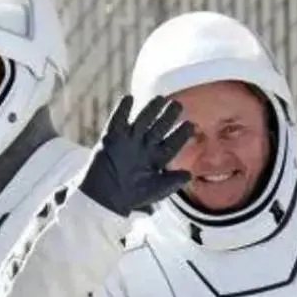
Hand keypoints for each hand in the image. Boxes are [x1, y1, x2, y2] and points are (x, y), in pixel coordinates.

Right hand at [78, 95, 193, 216]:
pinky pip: (117, 121)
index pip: (172, 143)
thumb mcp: (156, 189)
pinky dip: (122, 110)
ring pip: (142, 121)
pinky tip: (129, 99)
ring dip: (150, 110)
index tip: (191, 124)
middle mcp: (144, 147)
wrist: (105, 198)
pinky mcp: (112, 139)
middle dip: (168, 117)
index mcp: (157, 159)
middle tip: (178, 105)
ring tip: (160, 99)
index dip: (181, 134)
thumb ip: (172, 181)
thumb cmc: (133, 196)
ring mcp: (128, 142)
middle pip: (159, 128)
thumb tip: (190, 175)